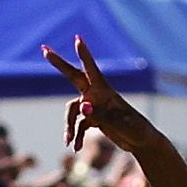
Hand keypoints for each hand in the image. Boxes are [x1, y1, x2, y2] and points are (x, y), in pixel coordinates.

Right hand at [43, 39, 158, 160]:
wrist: (143, 143)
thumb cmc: (138, 131)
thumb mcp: (121, 124)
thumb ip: (101, 114)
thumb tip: (82, 106)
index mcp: (106, 92)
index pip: (92, 70)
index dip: (84, 55)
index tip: (77, 38)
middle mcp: (97, 95)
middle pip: (74, 77)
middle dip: (59, 64)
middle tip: (44, 49)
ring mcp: (94, 106)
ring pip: (72, 111)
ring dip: (69, 126)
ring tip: (69, 142)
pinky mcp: (93, 119)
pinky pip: (78, 125)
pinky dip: (75, 136)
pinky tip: (75, 148)